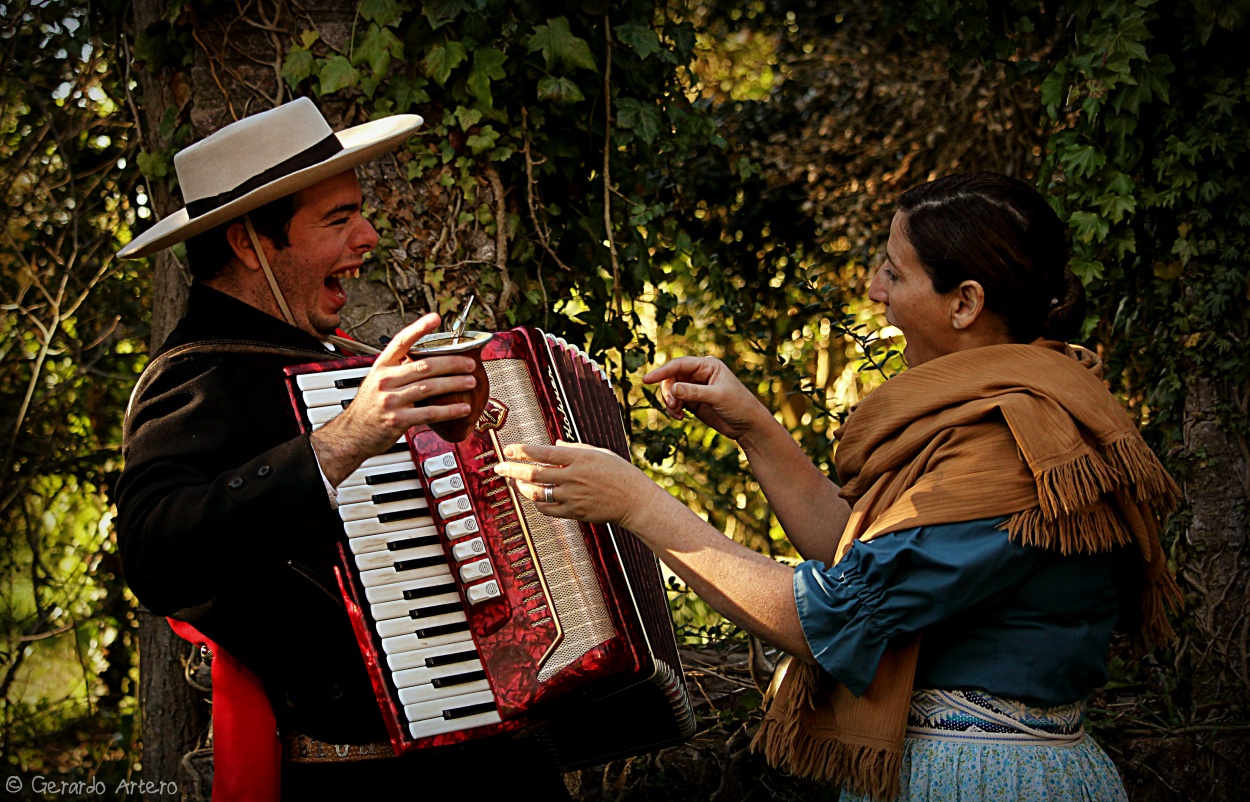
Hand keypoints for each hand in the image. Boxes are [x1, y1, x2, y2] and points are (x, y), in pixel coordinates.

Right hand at [311, 313, 477, 484]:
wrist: (352, 434)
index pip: (401, 341)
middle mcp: (385, 380)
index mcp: (381, 367)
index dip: (419, 328)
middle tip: (469, 363)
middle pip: (424, 366)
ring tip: (470, 382)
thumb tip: (427, 360)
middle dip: (451, 363)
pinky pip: (429, 413)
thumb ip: (398, 370)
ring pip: (430, 387)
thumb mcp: (377, 381)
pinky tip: (463, 408)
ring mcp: (391, 400)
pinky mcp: (398, 420)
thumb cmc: (369, 407)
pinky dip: (449, 410)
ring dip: (454, 383)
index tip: (435, 318)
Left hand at [492, 441, 659, 530]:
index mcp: (579, 458)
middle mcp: (573, 477)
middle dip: (512, 469)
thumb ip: (574, 449)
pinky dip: (537, 503)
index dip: (522, 450)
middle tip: (498, 467)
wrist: (634, 501)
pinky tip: (533, 497)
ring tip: (514, 482)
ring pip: (536, 492)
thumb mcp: (599, 453)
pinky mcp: (574, 512)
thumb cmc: (620, 473)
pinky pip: (547, 509)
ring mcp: (572, 496)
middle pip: (533, 473)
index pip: (543, 452)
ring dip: (521, 487)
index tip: (508, 448)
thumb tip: (555, 445)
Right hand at [643, 356, 770, 442]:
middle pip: (671, 377)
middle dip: (668, 392)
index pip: (679, 365)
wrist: (748, 425)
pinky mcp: (693, 401)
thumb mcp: (718, 397)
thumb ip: (694, 392)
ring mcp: (695, 387)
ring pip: (671, 390)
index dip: (662, 371)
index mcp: (708, 365)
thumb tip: (672, 388)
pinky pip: (675, 401)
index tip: (647, 380)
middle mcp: (699, 374)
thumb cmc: (739, 406)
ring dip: (670, 402)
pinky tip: (680, 417)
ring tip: (678, 414)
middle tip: (674, 405)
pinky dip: (673, 409)